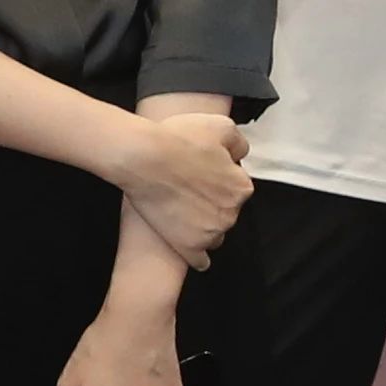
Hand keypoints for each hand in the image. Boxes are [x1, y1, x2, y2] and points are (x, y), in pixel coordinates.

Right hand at [107, 108, 251, 264]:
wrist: (144, 158)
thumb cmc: (180, 138)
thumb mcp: (220, 126)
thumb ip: (239, 143)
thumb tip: (240, 157)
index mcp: (241, 188)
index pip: (237, 188)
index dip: (218, 179)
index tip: (201, 173)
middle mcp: (232, 214)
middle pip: (226, 212)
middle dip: (213, 203)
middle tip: (188, 189)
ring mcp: (210, 233)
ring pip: (215, 234)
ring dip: (205, 227)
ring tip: (183, 212)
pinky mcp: (189, 247)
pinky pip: (200, 260)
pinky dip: (196, 254)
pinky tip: (188, 245)